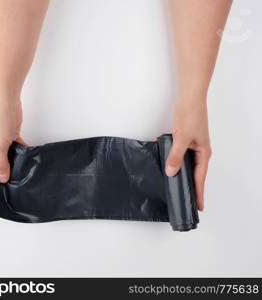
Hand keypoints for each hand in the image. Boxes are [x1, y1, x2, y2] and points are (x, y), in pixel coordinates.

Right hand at [0, 97, 26, 182]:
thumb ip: (1, 163)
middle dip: (6, 173)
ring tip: (25, 174)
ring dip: (15, 163)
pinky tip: (29, 161)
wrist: (6, 101)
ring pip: (8, 158)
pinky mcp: (11, 137)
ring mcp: (1, 142)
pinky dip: (22, 154)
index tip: (4, 191)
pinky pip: (16, 149)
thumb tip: (3, 178)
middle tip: (18, 184)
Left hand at [165, 95, 211, 210]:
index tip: (198, 206)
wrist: (189, 98)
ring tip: (171, 183)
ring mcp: (191, 145)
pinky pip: (177, 152)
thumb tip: (171, 172)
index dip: (198, 193)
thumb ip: (175, 156)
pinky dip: (169, 155)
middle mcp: (199, 151)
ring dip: (176, 170)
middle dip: (188, 184)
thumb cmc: (191, 116)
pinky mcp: (183, 139)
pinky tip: (160, 157)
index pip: (200, 178)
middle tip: (183, 198)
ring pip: (184, 162)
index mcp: (203, 153)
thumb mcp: (182, 138)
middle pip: (193, 172)